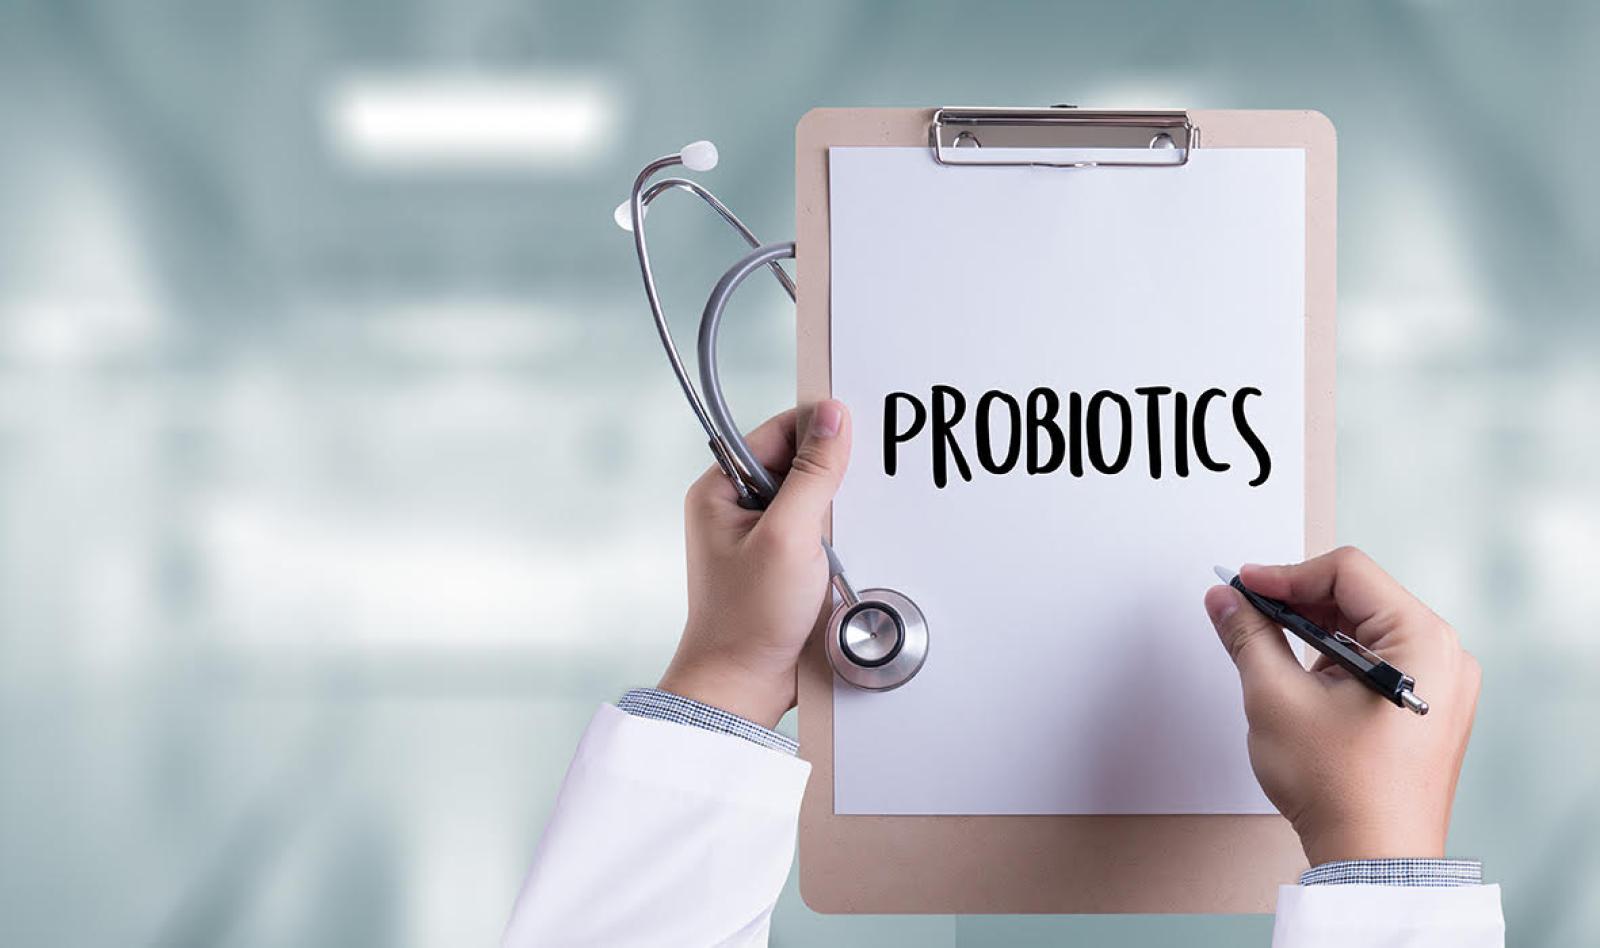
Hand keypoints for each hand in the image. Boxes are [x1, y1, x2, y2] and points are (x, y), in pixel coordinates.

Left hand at [658, 400, 851, 727]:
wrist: (745, 687)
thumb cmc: (749, 618)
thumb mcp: (788, 535)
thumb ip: (813, 473)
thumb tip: (833, 416)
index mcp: (721, 490)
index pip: (776, 433)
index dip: (816, 429)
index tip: (854, 430)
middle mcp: (738, 508)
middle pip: (799, 464)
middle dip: (829, 481)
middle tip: (840, 506)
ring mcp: (762, 537)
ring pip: (814, 500)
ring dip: (836, 516)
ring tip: (833, 545)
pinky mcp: (784, 564)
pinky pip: (820, 533)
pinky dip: (837, 542)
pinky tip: (840, 561)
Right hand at [1204, 547, 1481, 865]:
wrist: (1373, 859)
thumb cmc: (1342, 791)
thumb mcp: (1276, 699)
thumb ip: (1248, 636)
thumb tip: (1226, 601)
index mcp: (1422, 641)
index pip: (1347, 572)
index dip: (1286, 573)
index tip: (1244, 587)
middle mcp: (1444, 655)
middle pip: (1360, 595)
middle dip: (1298, 601)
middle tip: (1248, 613)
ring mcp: (1442, 683)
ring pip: (1367, 626)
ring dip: (1315, 630)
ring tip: (1272, 650)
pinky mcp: (1429, 706)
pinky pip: (1379, 657)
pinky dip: (1336, 656)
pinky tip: (1304, 678)